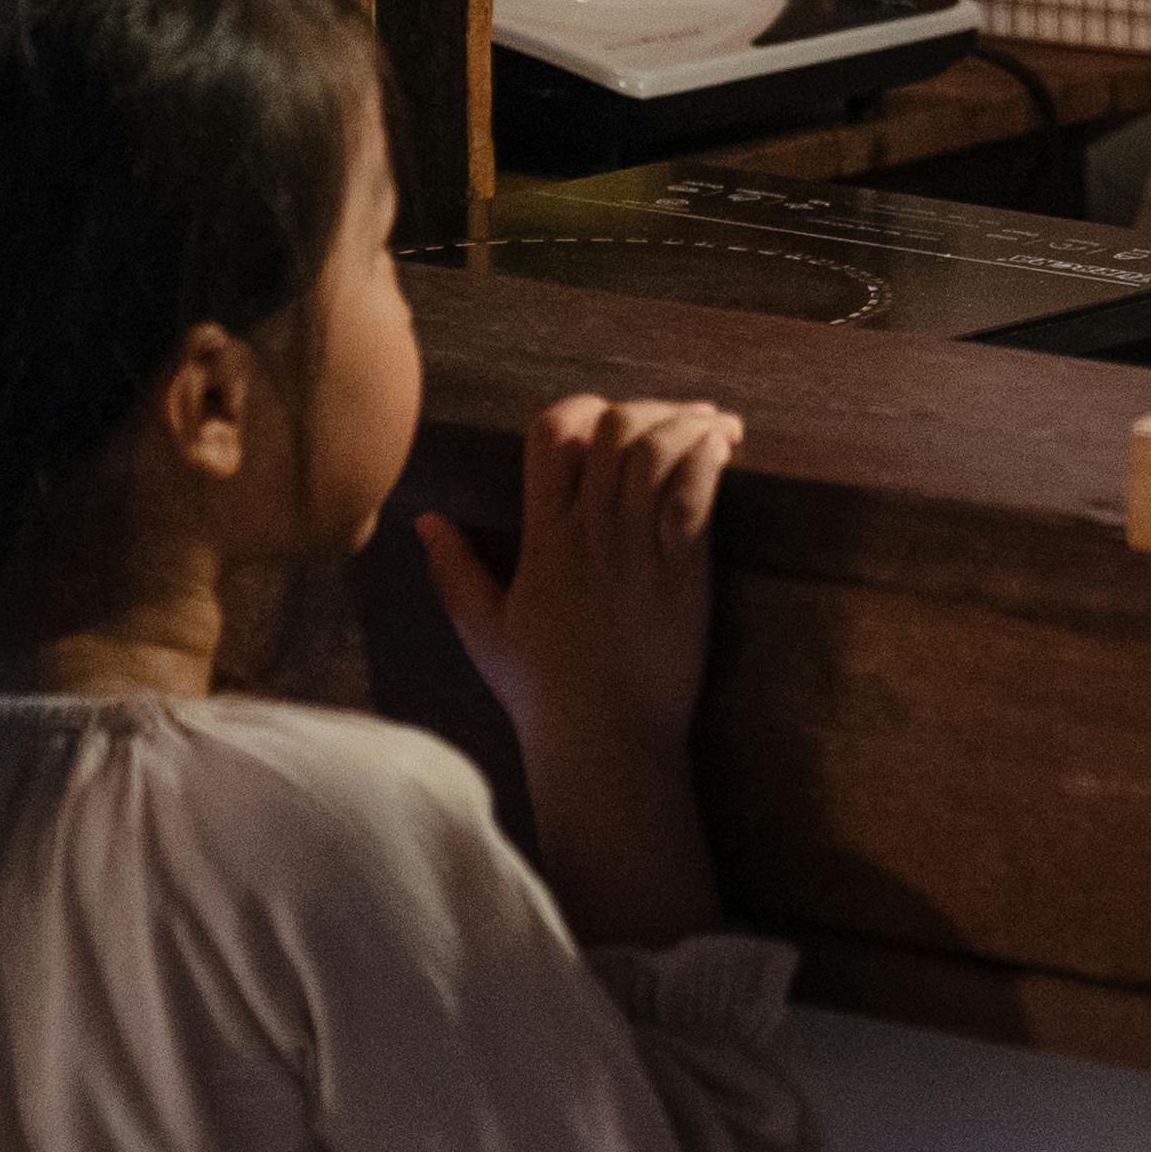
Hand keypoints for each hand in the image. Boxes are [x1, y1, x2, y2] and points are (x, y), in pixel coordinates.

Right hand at [419, 398, 743, 947]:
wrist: (604, 742)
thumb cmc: (545, 692)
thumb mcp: (483, 630)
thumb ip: (453, 569)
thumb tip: (426, 520)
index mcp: (542, 540)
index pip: (551, 435)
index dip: (580, 409)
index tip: (608, 417)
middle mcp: (587, 536)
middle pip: (615, 430)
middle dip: (647, 410)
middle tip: (678, 420)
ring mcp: (636, 553)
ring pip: (658, 452)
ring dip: (689, 424)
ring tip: (716, 426)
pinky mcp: (682, 574)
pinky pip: (696, 493)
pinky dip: (711, 457)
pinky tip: (725, 450)